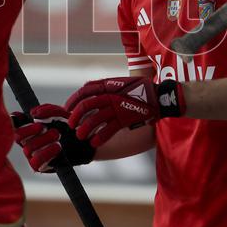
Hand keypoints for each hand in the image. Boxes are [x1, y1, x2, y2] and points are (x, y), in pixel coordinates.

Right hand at [12, 105, 94, 172]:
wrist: (86, 141)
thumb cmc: (71, 126)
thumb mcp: (62, 114)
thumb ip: (49, 110)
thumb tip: (33, 113)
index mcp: (30, 127)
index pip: (14, 124)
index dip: (15, 120)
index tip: (25, 117)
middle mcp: (28, 141)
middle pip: (18, 136)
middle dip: (29, 130)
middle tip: (43, 127)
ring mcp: (33, 154)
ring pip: (28, 149)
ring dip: (42, 140)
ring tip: (57, 135)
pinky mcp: (41, 167)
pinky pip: (35, 163)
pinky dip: (46, 153)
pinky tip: (57, 147)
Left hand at [66, 77, 183, 147]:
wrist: (158, 96)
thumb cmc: (139, 90)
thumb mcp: (120, 83)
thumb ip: (105, 87)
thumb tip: (89, 93)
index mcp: (107, 85)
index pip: (84, 91)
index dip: (73, 101)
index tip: (67, 110)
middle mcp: (110, 95)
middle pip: (86, 106)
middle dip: (75, 117)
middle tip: (71, 126)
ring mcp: (116, 106)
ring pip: (95, 119)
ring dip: (85, 129)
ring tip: (80, 136)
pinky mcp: (124, 118)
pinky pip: (109, 129)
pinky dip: (100, 137)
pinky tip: (94, 143)